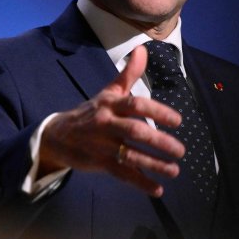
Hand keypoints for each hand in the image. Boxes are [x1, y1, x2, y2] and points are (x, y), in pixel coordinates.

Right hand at [37, 45, 185, 196]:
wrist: (58, 135)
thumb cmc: (90, 112)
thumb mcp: (107, 92)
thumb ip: (128, 74)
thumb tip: (143, 49)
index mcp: (111, 104)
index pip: (136, 105)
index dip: (158, 112)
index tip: (178, 121)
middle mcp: (106, 123)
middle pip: (136, 131)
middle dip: (160, 142)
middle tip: (180, 150)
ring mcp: (102, 145)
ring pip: (130, 155)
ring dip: (154, 164)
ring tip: (174, 170)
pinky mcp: (99, 163)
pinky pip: (122, 174)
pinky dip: (140, 183)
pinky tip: (157, 189)